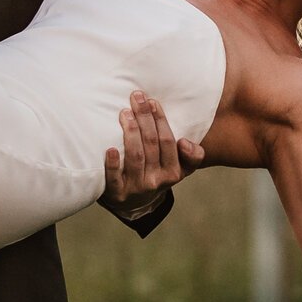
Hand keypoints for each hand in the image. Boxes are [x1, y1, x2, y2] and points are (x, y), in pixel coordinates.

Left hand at [101, 90, 203, 219]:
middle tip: (136, 97)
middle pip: (151, 144)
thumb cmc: (156, 174)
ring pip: (136, 157)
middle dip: (144, 118)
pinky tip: (110, 149)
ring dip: (130, 133)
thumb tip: (185, 142)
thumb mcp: (179, 168)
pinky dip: (113, 164)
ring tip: (124, 113)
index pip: (168, 142)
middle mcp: (157, 181)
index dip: (161, 121)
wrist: (134, 204)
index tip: (152, 102)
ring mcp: (137, 187)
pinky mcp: (117, 194)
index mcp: (174, 172)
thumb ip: (191, 155)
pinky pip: (114, 179)